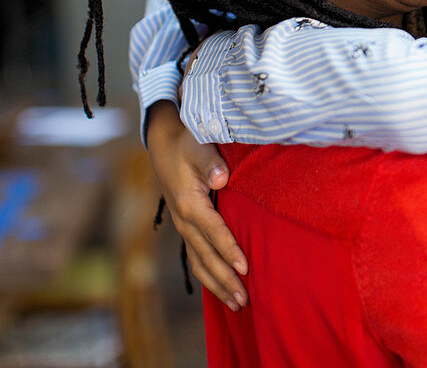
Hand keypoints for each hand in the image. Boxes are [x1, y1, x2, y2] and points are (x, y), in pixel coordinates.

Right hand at [145, 100, 247, 309]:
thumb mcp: (198, 145)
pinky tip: (221, 288)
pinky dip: (209, 274)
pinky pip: (196, 256)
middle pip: (206, 256)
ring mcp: (183, 225)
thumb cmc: (186, 141)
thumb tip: (221, 178)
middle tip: (244, 300)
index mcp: (189, 203)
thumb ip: (210, 162)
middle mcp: (184, 219)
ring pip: (200, 261)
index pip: (213, 231)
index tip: (245, 268)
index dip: (228, 250)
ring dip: (217, 284)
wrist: (163, 140)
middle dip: (225, 279)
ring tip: (237, 304)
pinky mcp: (186, 225)